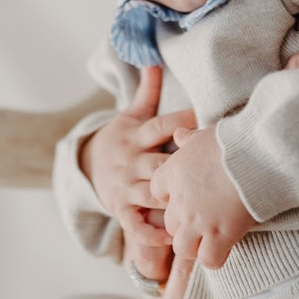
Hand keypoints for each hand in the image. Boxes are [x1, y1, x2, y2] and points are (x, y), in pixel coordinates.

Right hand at [80, 67, 196, 282]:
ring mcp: (125, 187)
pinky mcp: (121, 209)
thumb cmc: (121, 139)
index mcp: (136, 135)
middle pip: (159, 164)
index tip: (205, 118)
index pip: (160, 125)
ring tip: (198, 208)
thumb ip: (147, 91)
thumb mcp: (130, 115)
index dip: (181, 120)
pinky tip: (171, 238)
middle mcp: (131, 161)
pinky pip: (136, 225)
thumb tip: (154, 60)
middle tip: (211, 174)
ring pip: (151, 195)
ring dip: (172, 202)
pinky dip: (151, 235)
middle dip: (181, 168)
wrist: (86, 166)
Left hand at [150, 126, 254, 283]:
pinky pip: (208, 260)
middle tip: (205, 219)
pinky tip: (225, 246)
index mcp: (172, 173)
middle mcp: (180, 201)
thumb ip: (189, 139)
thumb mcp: (204, 134)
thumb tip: (180, 135)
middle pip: (169, 224)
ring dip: (195, 246)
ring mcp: (197, 222)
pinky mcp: (219, 236)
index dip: (171, 197)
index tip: (188, 195)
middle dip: (184, 225)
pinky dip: (215, 258)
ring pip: (182, 248)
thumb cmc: (233, 141)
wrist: (256, 155)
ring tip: (212, 238)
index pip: (157, 192)